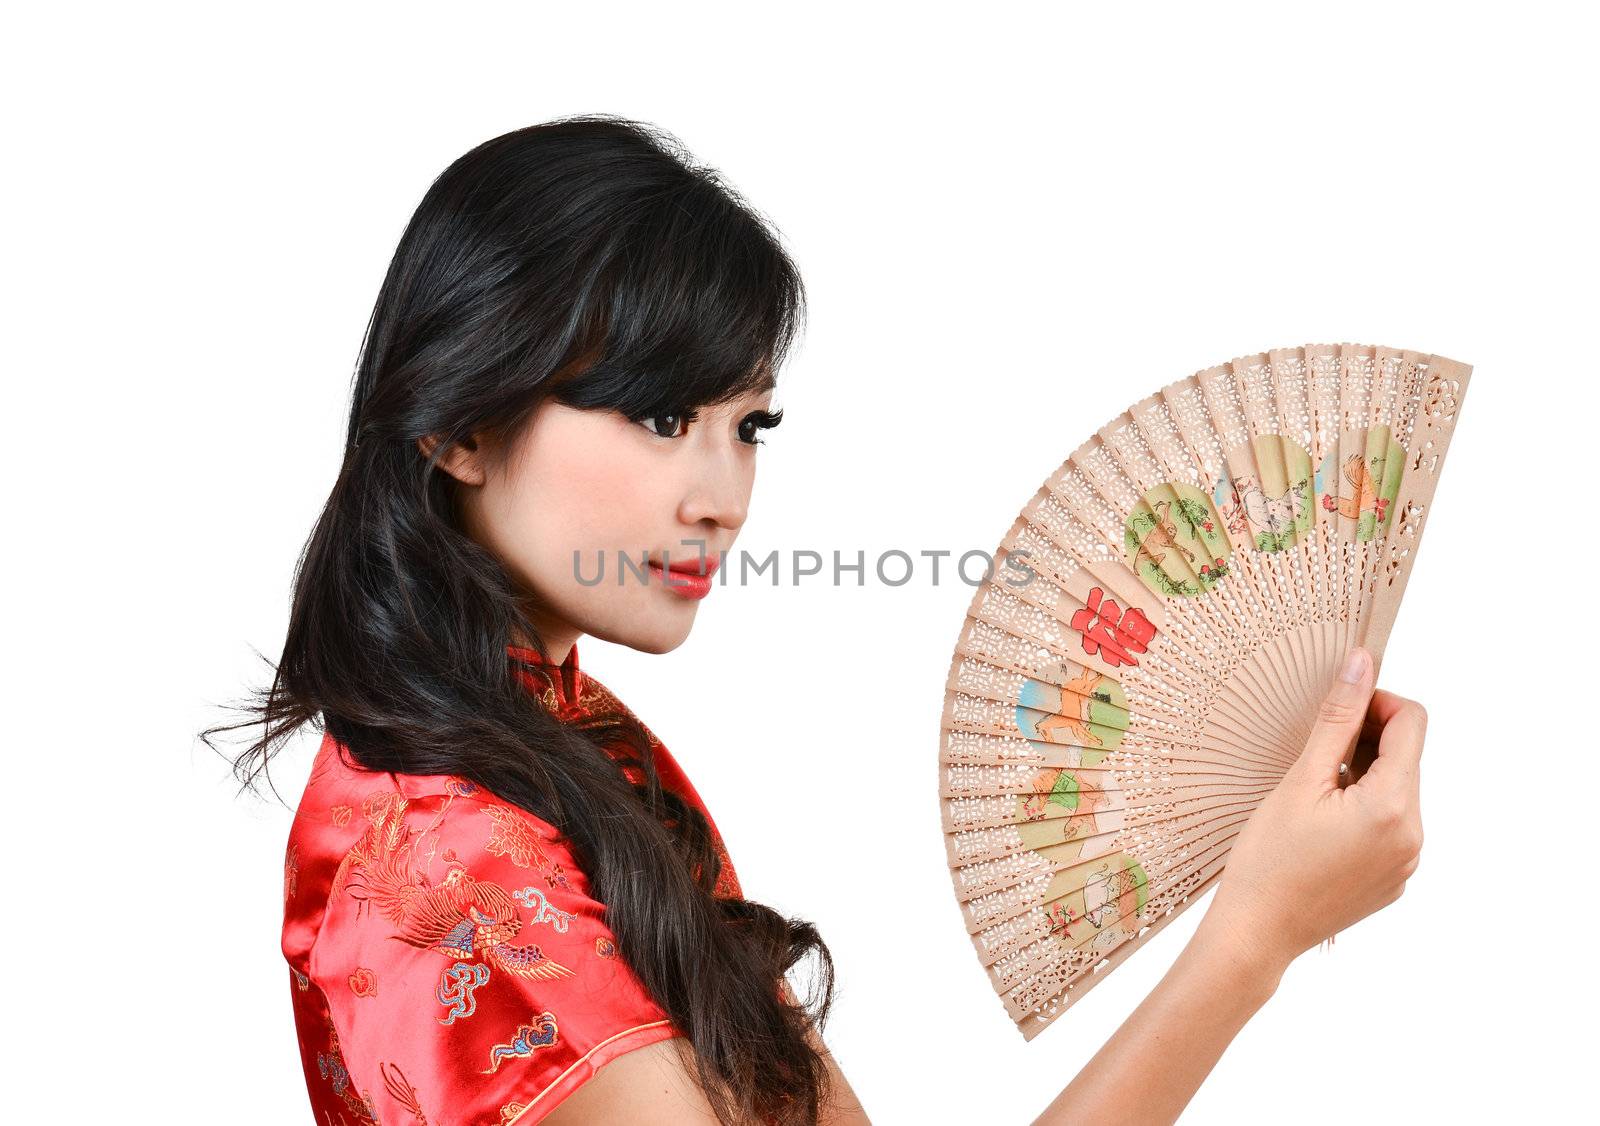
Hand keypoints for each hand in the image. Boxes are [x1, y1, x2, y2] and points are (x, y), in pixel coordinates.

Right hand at [1202, 647, 1426, 973]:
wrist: (1256, 934)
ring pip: (1397, 792)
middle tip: (1314, 751)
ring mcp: (1407, 862)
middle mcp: (1415, 836)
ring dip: (1363, 776)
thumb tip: (1361, 663)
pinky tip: (1318, 825)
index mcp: (1395, 807)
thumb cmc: (1267, 859)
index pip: (1412, 723)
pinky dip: (1361, 810)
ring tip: (1311, 793)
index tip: (1337, 708)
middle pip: (1406, 758)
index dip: (1376, 702)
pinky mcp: (1394, 880)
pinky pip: (1389, 826)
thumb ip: (1337, 719)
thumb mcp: (1300, 780)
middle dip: (1366, 741)